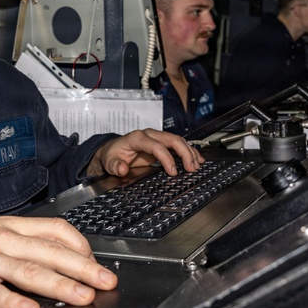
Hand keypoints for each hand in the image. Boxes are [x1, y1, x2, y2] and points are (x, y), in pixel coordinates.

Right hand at [0, 216, 117, 307]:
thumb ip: (24, 243)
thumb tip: (59, 259)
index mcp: (13, 227)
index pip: (56, 231)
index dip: (82, 247)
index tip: (97, 263)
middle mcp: (3, 239)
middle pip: (50, 252)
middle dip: (83, 268)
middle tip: (106, 282)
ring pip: (29, 272)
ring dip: (59, 285)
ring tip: (82, 297)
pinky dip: (12, 303)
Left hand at [86, 128, 203, 177]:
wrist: (113, 150)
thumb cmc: (113, 155)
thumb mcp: (110, 162)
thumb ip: (115, 166)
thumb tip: (122, 168)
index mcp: (137, 138)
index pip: (156, 145)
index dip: (166, 158)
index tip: (173, 172)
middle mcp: (150, 135)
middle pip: (172, 139)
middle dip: (184, 153)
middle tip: (191, 168)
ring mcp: (157, 137)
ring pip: (178, 141)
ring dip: (189, 152)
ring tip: (196, 165)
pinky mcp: (162, 143)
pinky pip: (178, 145)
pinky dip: (189, 151)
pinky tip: (198, 159)